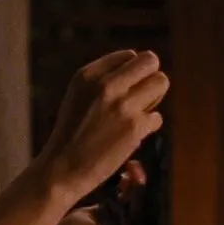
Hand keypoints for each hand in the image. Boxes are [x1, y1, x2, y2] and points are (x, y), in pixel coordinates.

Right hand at [35, 50, 166, 199]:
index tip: (124, 90)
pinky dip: (148, 127)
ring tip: (138, 113)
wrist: (62, 169)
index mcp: (88, 74)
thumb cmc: (73, 134)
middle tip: (140, 97)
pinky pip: (157, 117)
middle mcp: (106, 85)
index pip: (129, 55)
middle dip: (150, 78)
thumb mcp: (79, 96)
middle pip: (150, 61)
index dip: (133, 73)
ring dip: (154, 98)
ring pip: (161, 82)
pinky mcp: (134, 127)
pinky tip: (131, 136)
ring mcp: (122, 105)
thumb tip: (142, 72)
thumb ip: (105, 80)